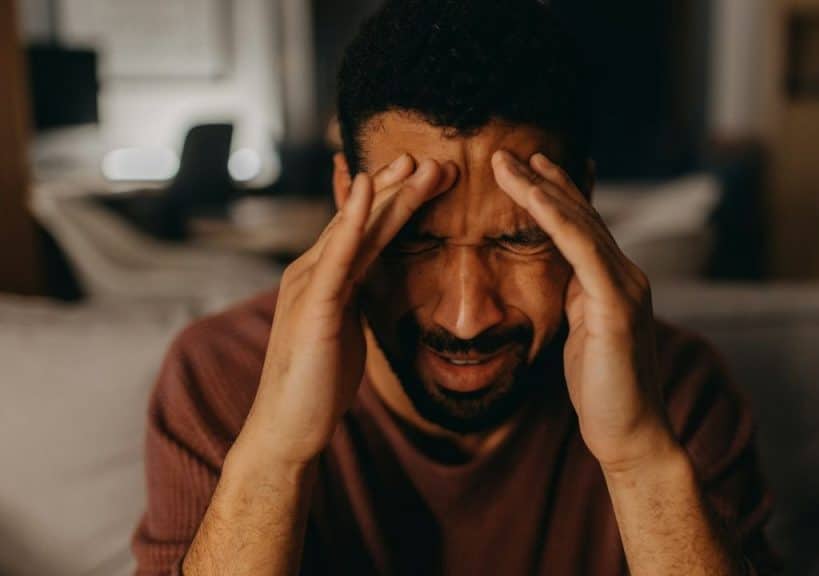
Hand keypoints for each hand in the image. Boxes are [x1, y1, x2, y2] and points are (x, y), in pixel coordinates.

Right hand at [237, 155, 456, 467]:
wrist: (288, 427)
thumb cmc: (318, 381)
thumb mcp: (344, 328)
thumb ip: (354, 296)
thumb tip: (372, 279)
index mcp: (325, 278)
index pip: (364, 230)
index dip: (394, 201)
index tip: (426, 175)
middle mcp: (312, 271)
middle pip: (362, 220)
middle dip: (398, 187)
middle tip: (433, 158)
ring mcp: (310, 285)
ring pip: (355, 230)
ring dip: (387, 194)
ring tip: (416, 164)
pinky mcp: (314, 307)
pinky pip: (337, 256)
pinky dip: (351, 221)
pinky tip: (367, 191)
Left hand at [492, 151, 675, 472]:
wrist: (630, 433)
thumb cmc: (602, 391)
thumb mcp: (582, 335)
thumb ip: (578, 301)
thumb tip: (562, 282)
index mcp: (614, 283)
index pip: (582, 227)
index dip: (557, 193)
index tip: (528, 167)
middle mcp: (625, 275)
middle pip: (580, 215)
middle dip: (543, 180)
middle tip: (508, 151)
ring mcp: (625, 286)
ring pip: (580, 223)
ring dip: (541, 188)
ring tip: (509, 162)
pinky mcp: (616, 304)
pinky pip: (581, 250)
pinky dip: (556, 218)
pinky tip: (532, 195)